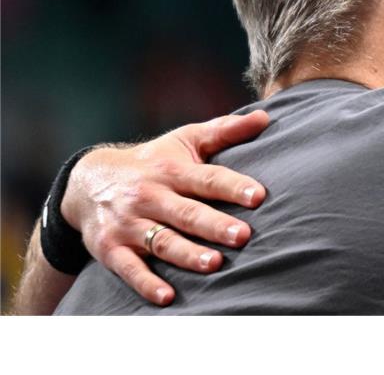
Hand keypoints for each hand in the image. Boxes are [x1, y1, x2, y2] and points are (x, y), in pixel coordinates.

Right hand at [62, 110, 269, 305]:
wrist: (88, 182)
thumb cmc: (153, 161)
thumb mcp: (184, 139)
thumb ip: (224, 130)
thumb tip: (265, 117)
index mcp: (171, 170)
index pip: (207, 178)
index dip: (232, 187)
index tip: (258, 196)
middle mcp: (149, 195)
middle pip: (186, 212)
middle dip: (214, 225)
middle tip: (243, 236)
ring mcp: (127, 223)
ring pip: (161, 241)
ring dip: (187, 254)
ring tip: (213, 264)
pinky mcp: (109, 248)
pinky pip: (128, 268)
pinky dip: (146, 283)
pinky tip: (167, 297)